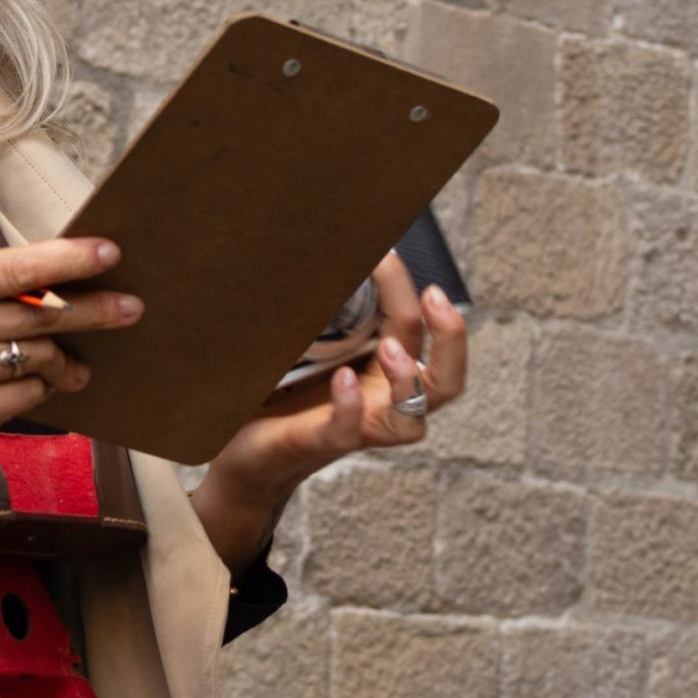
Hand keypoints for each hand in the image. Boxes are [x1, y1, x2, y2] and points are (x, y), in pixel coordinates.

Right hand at [0, 236, 144, 505]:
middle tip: (131, 308)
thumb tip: (63, 284)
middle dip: (92, 310)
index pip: (13, 267)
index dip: (65, 258)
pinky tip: (44, 389)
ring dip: (66, 362)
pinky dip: (45, 390)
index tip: (108, 251)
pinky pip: (31, 394)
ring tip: (74, 369)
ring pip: (40, 354)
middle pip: (39, 311)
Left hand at [190, 255, 468, 569]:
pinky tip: (342, 381)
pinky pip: (349, 431)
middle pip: (444, 377)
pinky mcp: (325, 443)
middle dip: (449, 336)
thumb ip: (323, 306)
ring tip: (390, 348)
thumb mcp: (307, 339)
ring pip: (414, 417)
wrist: (248, 450)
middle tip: (435, 295)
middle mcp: (385, 399)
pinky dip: (350, 406)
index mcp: (385, 368)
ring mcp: (360, 426)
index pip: (420, 331)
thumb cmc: (283, 391)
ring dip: (409, 380)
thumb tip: (319, 246)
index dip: (414, 292)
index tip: (390, 251)